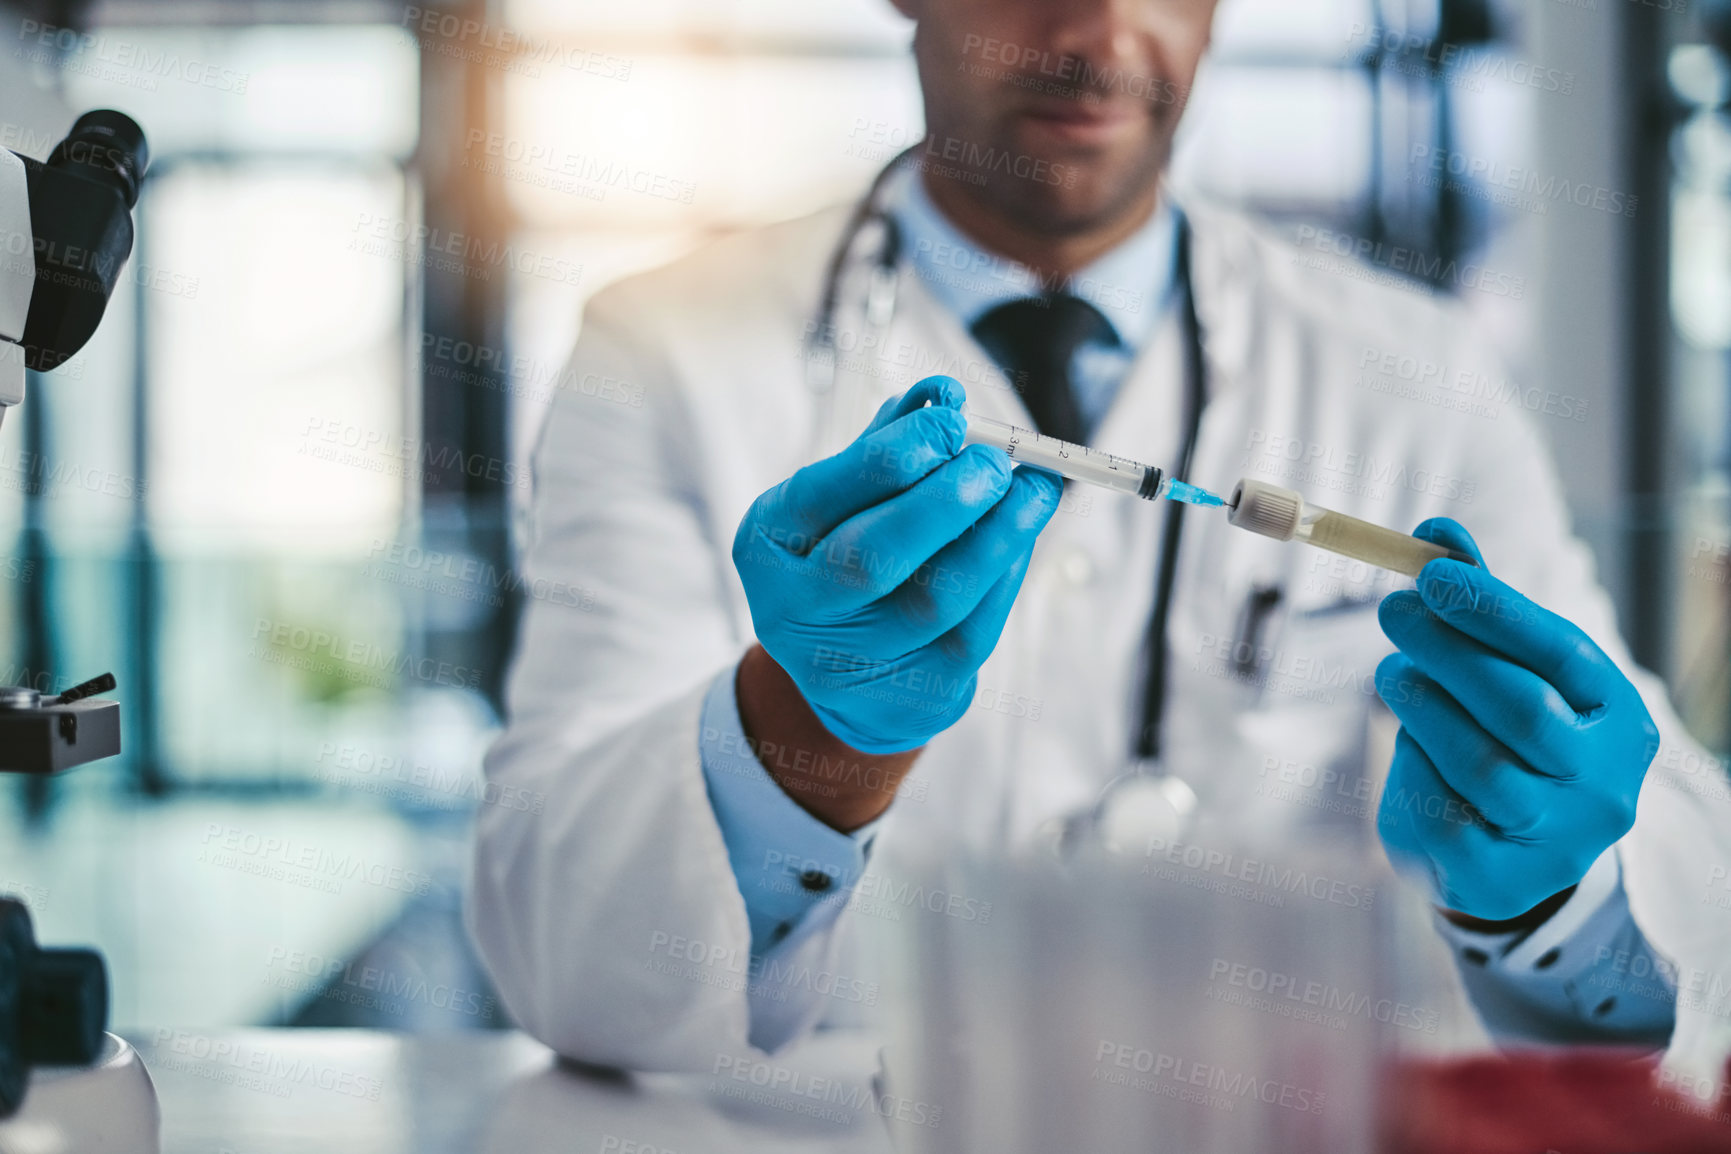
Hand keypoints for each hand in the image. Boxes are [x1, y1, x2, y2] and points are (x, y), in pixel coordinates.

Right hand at [733, 375, 1060, 754]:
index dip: (895, 454)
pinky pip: (972, 628)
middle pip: (874, 556)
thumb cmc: (845, 551)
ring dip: (997, 536)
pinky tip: (1021, 536)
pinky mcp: (910, 692)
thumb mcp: (845, 496)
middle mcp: (795, 609)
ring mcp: (850, 661)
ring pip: (936, 598)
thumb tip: (944, 396)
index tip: (954, 419)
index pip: (823, 494)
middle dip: (946, 500)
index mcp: (767, 544)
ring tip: (1035, 490)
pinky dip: (1006, 573)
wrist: (846, 667)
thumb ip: (889, 442)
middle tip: (996, 462)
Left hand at [1373, 519, 1658, 921]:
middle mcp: (1606, 784)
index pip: (1561, 655)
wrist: (1502, 851)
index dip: (1493, 610)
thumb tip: (1434, 529)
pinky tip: (1408, 743)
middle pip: (1519, 709)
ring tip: (1393, 675)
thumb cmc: (1505, 738)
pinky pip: (1443, 814)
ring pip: (1477, 763)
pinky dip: (1414, 768)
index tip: (1428, 573)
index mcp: (1620, 719)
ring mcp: (1562, 840)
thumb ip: (1475, 603)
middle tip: (1392, 611)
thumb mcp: (1503, 669)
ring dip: (1421, 706)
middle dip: (1447, 651)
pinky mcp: (1505, 878)